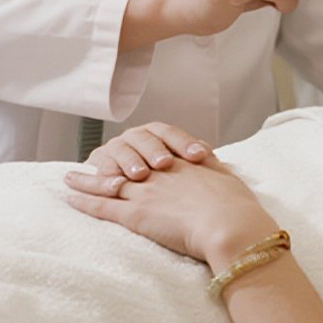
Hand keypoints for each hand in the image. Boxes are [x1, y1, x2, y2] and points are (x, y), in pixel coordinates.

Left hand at [63, 159, 277, 271]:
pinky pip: (103, 206)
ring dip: (86, 180)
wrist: (229, 224)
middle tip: (90, 161)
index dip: (139, 156)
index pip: (154, 157)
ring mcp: (146, 193)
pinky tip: (70, 198)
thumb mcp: (229, 180)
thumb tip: (215, 163)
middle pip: (126, 165)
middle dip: (106, 163)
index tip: (130, 155)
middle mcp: (160, 175)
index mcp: (183, 166)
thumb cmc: (237, 207)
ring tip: (68, 178)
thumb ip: (217, 170)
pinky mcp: (136, 215)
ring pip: (108, 183)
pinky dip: (84, 201)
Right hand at [85, 122, 214, 180]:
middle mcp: (137, 138)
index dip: (185, 143)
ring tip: (139, 175)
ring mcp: (116, 150)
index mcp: (158, 135)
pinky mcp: (100, 166)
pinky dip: (107, 176)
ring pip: (122, 150)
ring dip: (130, 161)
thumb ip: (199, 162)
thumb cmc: (167, 180)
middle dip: (155, 150)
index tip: (200, 156)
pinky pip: (101, 169)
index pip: (173, 134)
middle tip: (164, 163)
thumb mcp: (184, 169)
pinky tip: (115, 184)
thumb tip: (222, 164)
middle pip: (146, 138)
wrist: (139, 189)